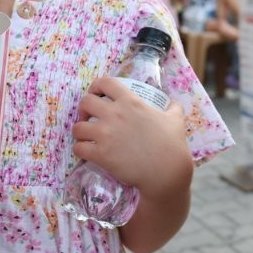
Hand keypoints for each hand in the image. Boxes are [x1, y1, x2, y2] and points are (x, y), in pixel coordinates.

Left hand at [72, 76, 191, 198]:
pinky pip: (78, 148)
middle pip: (85, 102)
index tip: (97, 94)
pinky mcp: (100, 154)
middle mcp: (114, 114)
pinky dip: (80, 150)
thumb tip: (173, 102)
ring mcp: (105, 134)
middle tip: (89, 118)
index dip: (96, 87)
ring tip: (86, 137)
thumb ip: (172, 107)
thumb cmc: (172, 144)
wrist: (166, 170)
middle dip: (84, 109)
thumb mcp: (175, 119)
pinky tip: (86, 152)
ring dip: (80, 131)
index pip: (105, 82)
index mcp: (130, 101)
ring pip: (77, 127)